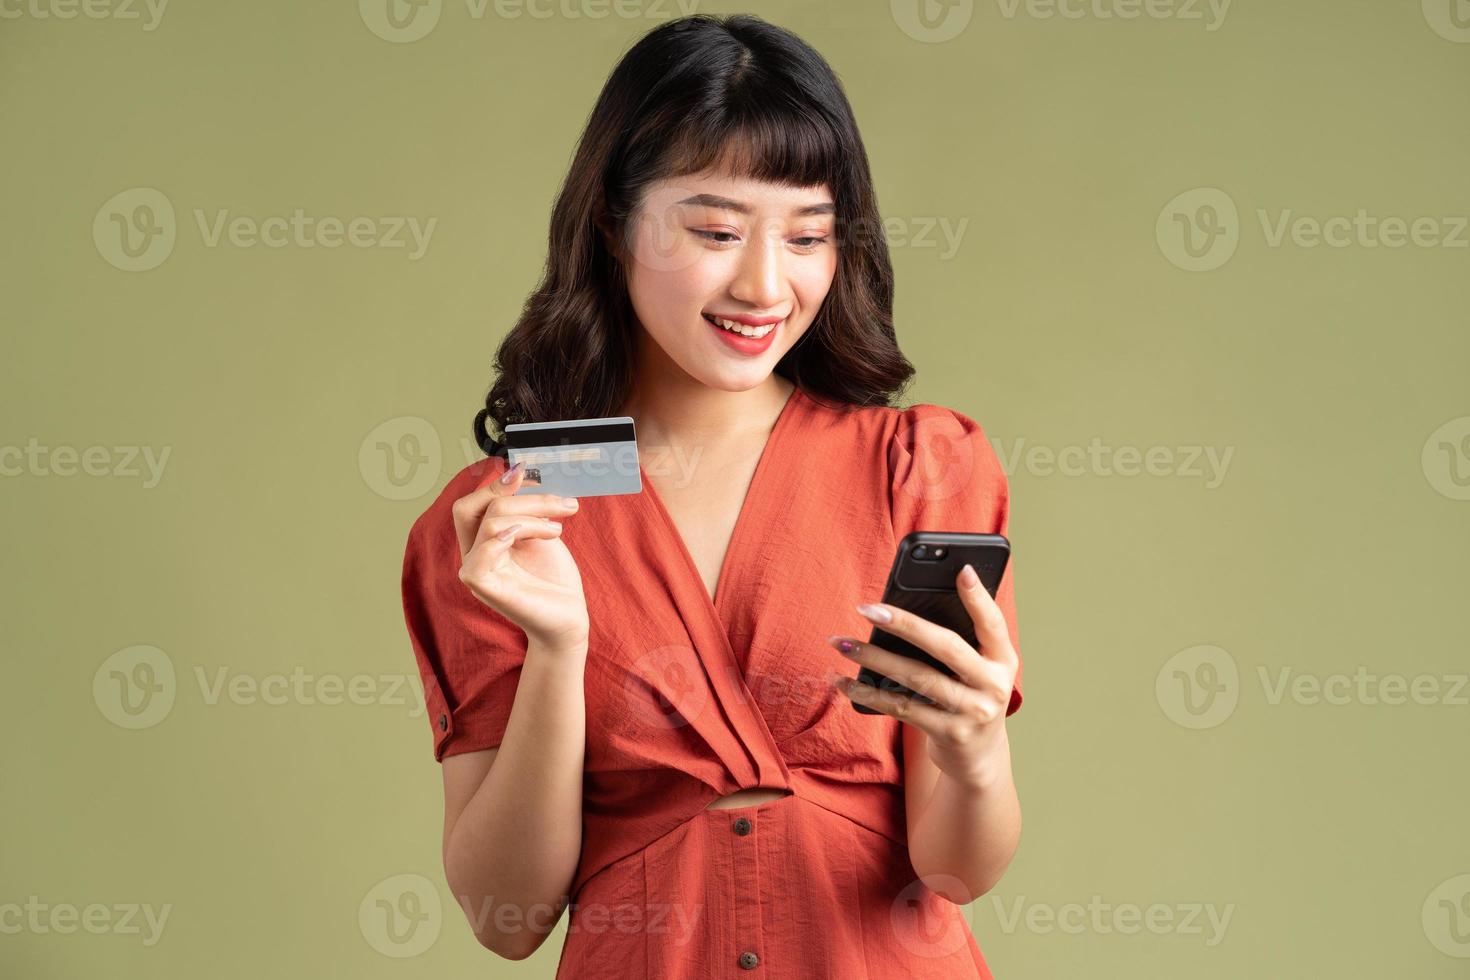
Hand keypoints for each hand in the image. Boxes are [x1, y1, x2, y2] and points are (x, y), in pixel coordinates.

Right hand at [452, 461, 589, 652]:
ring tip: (559, 529)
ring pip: (489, 523)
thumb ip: (525, 510)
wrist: (569, 618)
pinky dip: (508, 536)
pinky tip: (539, 536)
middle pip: (469, 507)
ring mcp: (475, 572)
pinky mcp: (484, 588)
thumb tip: (518, 472)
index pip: (471, 504)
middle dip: (510, 493)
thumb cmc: (554, 579)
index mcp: (482, 541)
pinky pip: (481, 554)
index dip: (495, 484)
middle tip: (551, 498)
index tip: (529, 474)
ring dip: (532, 517)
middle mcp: (473, 555)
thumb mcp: (540, 533)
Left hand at [828, 563, 1017, 784]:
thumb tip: (904, 610)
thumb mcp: (978, 670)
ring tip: (841, 643)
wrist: (979, 759)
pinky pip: (901, 708)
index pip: (992, 623)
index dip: (978, 597)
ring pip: (916, 677)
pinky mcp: (949, 734)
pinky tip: (843, 681)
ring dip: (873, 657)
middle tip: (866, 608)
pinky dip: (868, 692)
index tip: (961, 570)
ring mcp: (973, 712)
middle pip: (945, 647)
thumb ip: (959, 641)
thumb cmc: (969, 697)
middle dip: (904, 623)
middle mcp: (993, 686)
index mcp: (1003, 660)